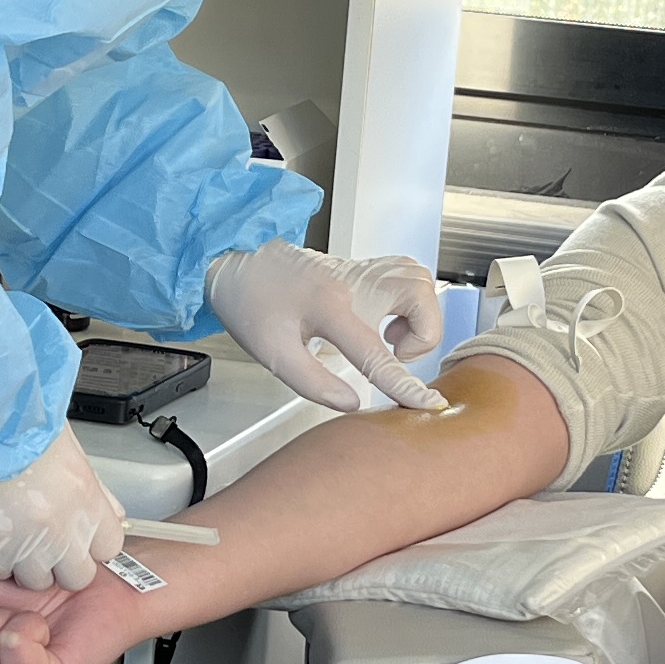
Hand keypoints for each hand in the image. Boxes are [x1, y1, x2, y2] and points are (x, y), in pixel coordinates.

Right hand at [0, 424, 132, 591]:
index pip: (110, 547)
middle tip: (47, 541)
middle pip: (76, 576)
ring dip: (27, 563)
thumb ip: (91, 486)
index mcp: (83, 499)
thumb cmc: (10, 424)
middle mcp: (57, 530)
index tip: (81, 535)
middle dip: (64, 563)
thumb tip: (110, 509)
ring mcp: (21, 546)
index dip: (94, 543)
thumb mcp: (64, 445)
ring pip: (35, 581)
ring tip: (14, 532)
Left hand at [206, 244, 447, 412]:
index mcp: (328, 307)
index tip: (428, 403)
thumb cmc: (250, 303)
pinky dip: (411, 298)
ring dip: (420, 314)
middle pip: (418, 295)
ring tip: (390, 336)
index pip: (375, 353)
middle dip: (423, 332)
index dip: (403, 384)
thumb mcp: (270, 353)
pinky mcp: (361, 268)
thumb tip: (350, 403)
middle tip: (396, 353)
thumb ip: (312, 381)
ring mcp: (360, 270)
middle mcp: (353, 282)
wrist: (236, 260)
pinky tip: (385, 318)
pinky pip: (406, 273)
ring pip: (419, 279)